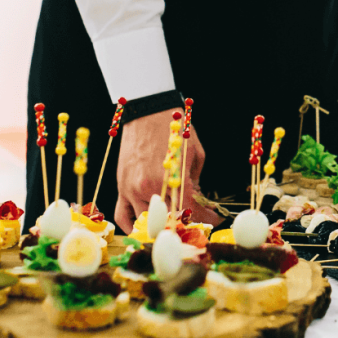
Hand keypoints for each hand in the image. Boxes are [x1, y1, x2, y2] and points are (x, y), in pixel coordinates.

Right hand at [114, 108, 205, 231]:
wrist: (146, 111)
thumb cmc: (174, 128)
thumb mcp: (194, 154)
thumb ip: (196, 182)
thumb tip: (198, 200)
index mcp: (172, 180)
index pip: (192, 212)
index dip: (207, 218)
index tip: (215, 217)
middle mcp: (150, 189)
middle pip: (170, 222)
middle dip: (187, 224)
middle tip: (197, 220)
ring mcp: (132, 190)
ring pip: (146, 224)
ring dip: (162, 226)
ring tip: (175, 222)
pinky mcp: (121, 187)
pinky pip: (123, 216)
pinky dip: (133, 225)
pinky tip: (147, 225)